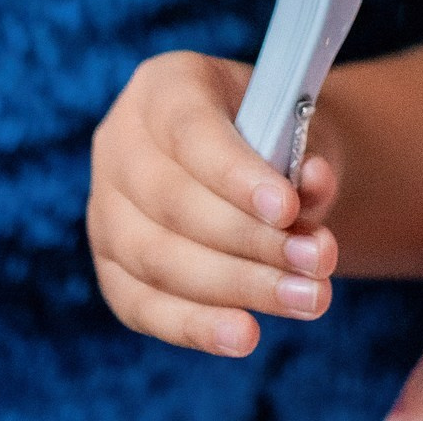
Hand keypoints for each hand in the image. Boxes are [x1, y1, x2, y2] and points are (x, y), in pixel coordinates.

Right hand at [88, 51, 339, 357]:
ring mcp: (104, 211)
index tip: (288, 209)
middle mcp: (119, 144)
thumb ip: (306, 152)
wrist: (257, 164)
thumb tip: (313, 182)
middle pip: (174, 203)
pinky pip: (143, 307)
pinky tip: (245, 335)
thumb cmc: (277, 134)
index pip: (190, 130)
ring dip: (238, 286)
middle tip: (318, 263)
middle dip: (251, 241)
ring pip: (159, 260)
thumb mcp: (299, 126)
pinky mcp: (109, 269)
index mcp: (163, 86)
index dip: (236, 174)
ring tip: (307, 298)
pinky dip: (196, 325)